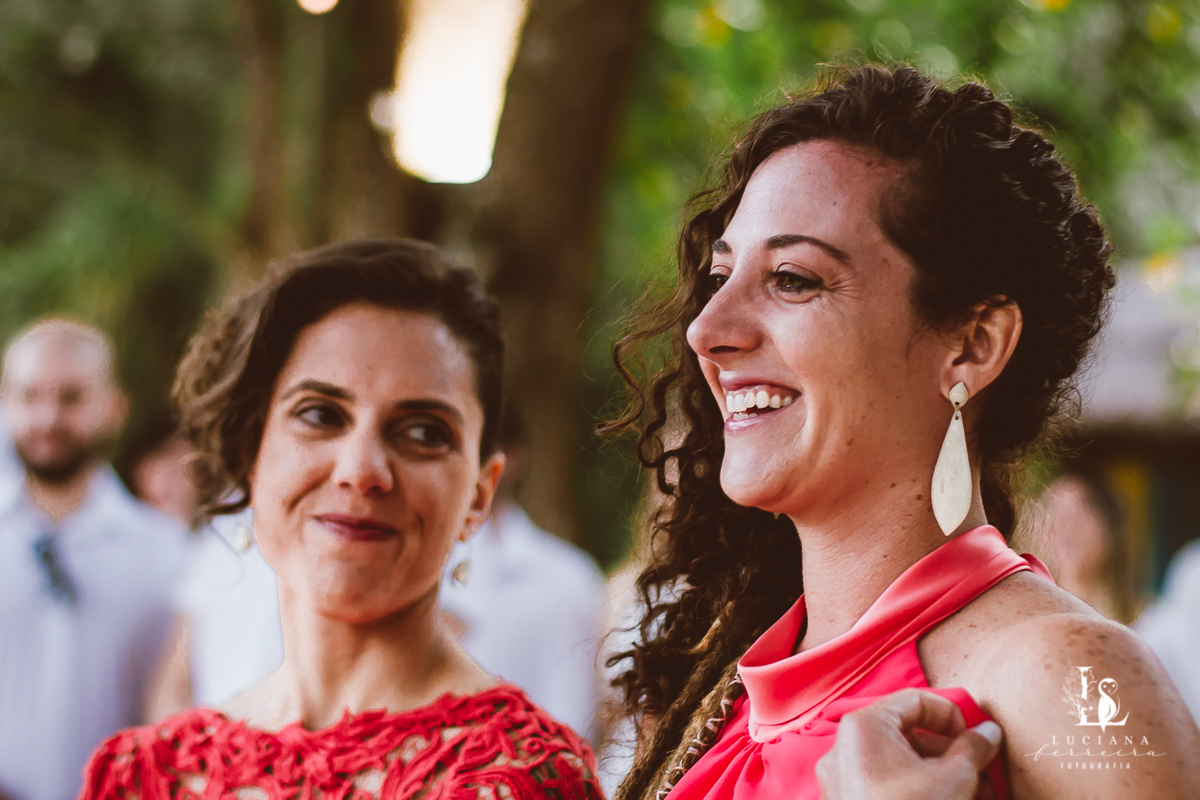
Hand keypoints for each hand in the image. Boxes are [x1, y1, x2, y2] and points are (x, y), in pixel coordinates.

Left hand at [816, 688, 1002, 799]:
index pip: (916, 700)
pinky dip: (918, 789)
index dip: (953, 715)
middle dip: (951, 751)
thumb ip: (974, 748)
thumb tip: (989, 732)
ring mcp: (843, 778)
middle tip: (982, 770)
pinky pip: (886, 784)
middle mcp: (846, 747)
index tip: (977, 739)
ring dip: (940, 773)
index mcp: (865, 726)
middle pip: (907, 733)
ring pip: (899, 763)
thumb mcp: (954, 778)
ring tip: (976, 794)